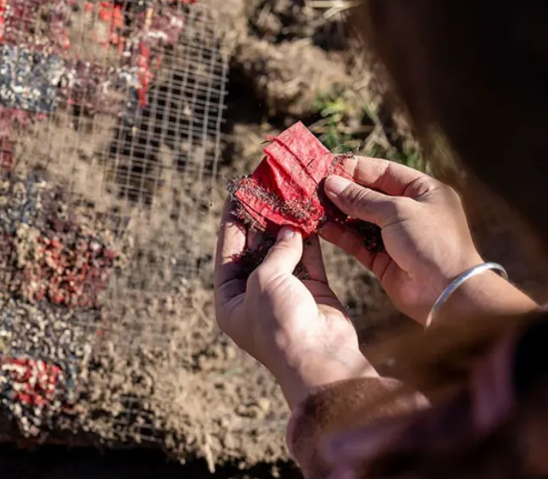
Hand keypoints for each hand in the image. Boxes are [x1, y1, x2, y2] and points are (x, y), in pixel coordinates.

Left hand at [215, 200, 376, 407]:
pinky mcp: (314, 292)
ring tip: (288, 196)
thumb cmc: (280, 323)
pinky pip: (309, 259)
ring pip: (284, 252)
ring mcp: (286, 294)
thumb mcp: (263, 281)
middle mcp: (256, 297)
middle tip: (266, 189)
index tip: (237, 194)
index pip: (227, 254)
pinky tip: (309, 216)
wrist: (320, 357)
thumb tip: (288, 230)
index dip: (231, 223)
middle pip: (255, 251)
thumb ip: (274, 252)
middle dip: (261, 221)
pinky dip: (309, 240)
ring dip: (286, 227)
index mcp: (231, 302)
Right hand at [322, 156, 485, 324]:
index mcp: (424, 191)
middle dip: (344, 190)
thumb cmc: (430, 242)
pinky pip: (358, 242)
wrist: (446, 293)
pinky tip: (321, 226)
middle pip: (370, 194)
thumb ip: (362, 198)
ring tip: (313, 204)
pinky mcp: (383, 259)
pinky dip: (341, 234)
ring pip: (361, 219)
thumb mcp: (397, 211)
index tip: (329, 165)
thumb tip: (331, 183)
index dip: (357, 168)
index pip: (385, 172)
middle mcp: (410, 211)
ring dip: (338, 212)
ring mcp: (396, 236)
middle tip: (315, 184)